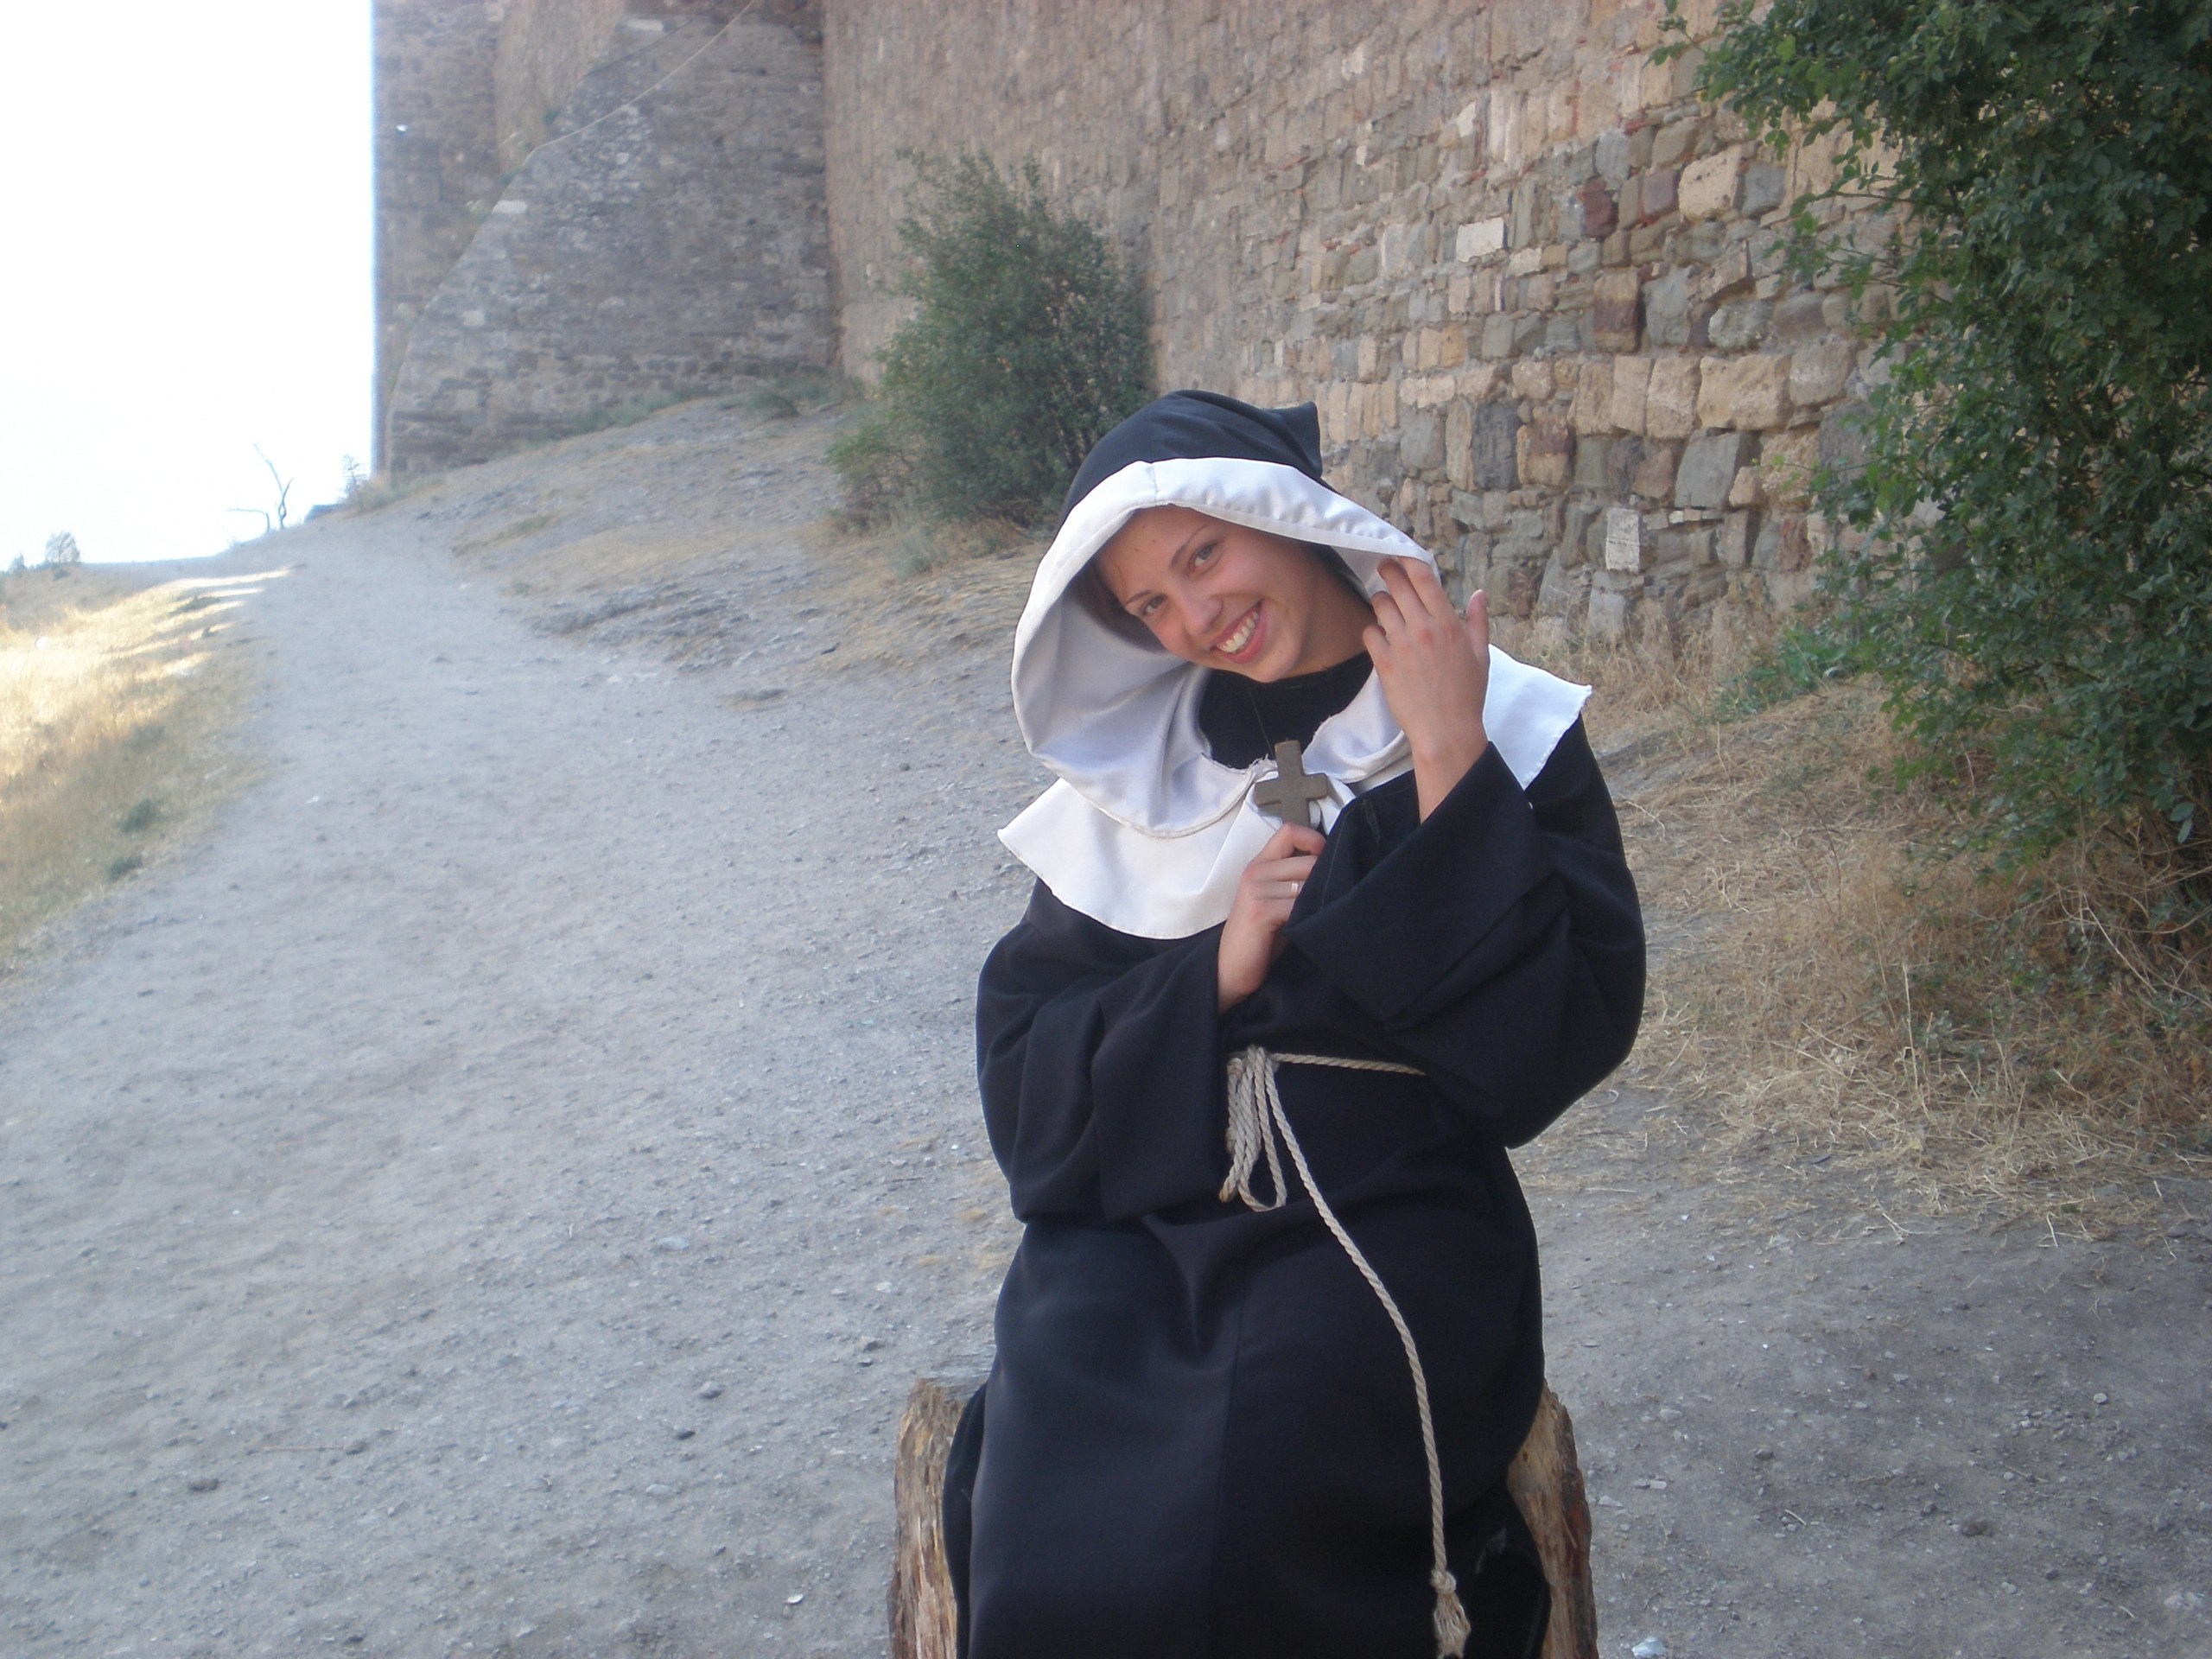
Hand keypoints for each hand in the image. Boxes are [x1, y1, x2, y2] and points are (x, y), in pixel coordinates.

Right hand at [1218, 821, 1324, 1009]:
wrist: (1230, 970)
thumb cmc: (1260, 938)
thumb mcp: (1276, 900)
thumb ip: (1295, 879)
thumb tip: (1333, 865)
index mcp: (1259, 864)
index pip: (1289, 830)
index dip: (1314, 840)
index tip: (1325, 861)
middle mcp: (1255, 871)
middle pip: (1308, 860)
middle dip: (1325, 880)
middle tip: (1329, 900)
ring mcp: (1255, 889)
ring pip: (1307, 882)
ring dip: (1319, 900)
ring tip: (1317, 917)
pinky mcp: (1260, 910)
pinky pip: (1298, 905)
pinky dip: (1308, 917)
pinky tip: (1305, 929)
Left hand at [1364, 558, 1489, 819]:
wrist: (1445, 730)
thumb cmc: (1467, 695)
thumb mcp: (1481, 655)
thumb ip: (1477, 621)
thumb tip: (1478, 594)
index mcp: (1449, 623)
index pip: (1424, 578)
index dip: (1409, 561)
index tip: (1401, 557)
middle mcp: (1424, 628)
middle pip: (1398, 585)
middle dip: (1388, 571)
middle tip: (1383, 567)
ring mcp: (1402, 645)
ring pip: (1381, 606)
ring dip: (1380, 601)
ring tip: (1383, 604)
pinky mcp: (1384, 663)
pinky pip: (1369, 633)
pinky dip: (1372, 630)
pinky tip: (1379, 635)